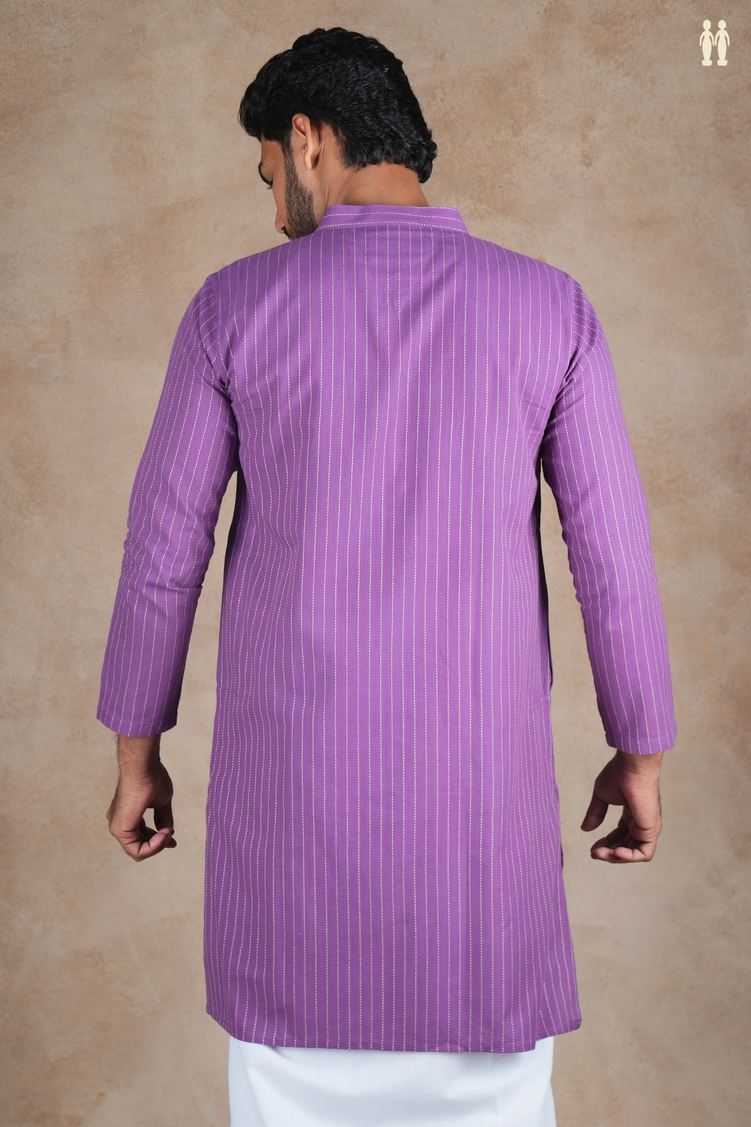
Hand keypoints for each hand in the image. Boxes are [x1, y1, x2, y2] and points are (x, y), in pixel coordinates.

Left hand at [107, 734, 175, 860]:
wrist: (144, 768)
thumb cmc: (152, 779)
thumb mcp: (161, 803)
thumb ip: (162, 818)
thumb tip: (167, 832)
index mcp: (128, 815)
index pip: (140, 836)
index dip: (157, 840)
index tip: (172, 835)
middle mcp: (119, 823)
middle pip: (140, 846)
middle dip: (158, 844)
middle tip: (171, 837)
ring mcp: (118, 827)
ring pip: (138, 852)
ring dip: (158, 845)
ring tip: (168, 832)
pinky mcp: (120, 830)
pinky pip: (137, 851)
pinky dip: (153, 847)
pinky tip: (163, 834)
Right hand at [581, 750, 662, 862]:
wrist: (631, 768)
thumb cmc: (619, 775)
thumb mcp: (601, 797)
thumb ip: (595, 814)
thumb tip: (586, 829)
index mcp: (631, 814)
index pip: (620, 836)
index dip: (606, 844)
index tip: (593, 848)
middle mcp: (640, 822)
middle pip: (626, 847)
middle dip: (609, 853)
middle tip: (594, 853)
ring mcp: (647, 827)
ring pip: (634, 853)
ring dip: (616, 857)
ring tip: (600, 853)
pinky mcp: (651, 829)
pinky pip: (644, 853)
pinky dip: (629, 857)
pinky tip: (615, 852)